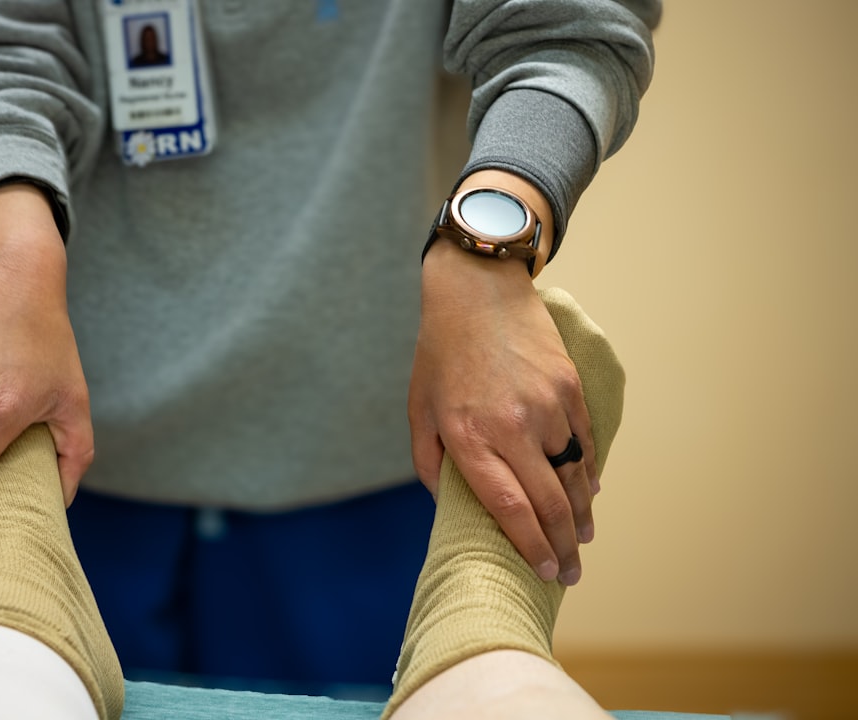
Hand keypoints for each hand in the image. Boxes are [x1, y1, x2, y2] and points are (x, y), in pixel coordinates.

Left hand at [408, 174, 595, 585]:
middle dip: (562, 546)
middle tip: (569, 573)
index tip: (542, 571)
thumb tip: (451, 506)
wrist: (477, 291)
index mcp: (469, 435)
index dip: (529, 544)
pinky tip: (588, 493)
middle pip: (549, 501)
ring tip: (581, 540)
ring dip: (580, 515)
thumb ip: (429, 463)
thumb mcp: (419, 409)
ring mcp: (547, 405)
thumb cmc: (440, 354)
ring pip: (573, 475)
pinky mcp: (569, 387)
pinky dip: (589, 472)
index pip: (508, 507)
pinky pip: (585, 442)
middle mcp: (512, 424)